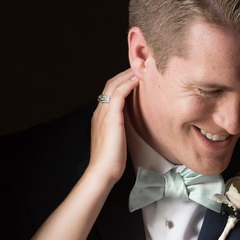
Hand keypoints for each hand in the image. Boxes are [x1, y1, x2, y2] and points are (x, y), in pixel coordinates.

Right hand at [87, 69, 137, 187]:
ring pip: (113, 85)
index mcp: (100, 116)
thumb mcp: (117, 140)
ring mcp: (103, 114)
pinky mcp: (110, 118)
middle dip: (124, 74)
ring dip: (127, 75)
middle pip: (110, 84)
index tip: (135, 76)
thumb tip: (133, 124)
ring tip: (140, 69)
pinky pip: (117, 95)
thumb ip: (122, 128)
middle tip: (139, 67)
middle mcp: (99, 112)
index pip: (109, 92)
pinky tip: (137, 80)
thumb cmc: (111, 161)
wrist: (102, 172)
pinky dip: (127, 85)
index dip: (122, 82)